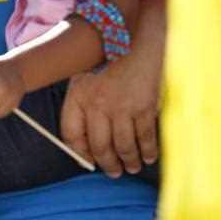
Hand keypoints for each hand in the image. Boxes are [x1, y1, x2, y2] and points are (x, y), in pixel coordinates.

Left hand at [61, 58, 159, 177]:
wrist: (142, 47)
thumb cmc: (112, 67)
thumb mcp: (85, 83)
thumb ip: (81, 111)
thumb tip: (87, 149)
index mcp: (79, 97)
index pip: (71, 134)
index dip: (80, 153)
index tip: (89, 161)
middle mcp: (97, 104)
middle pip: (100, 146)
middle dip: (108, 164)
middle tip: (113, 173)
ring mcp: (122, 107)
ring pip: (123, 146)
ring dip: (128, 162)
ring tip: (132, 168)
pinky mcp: (144, 108)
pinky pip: (145, 138)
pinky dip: (148, 151)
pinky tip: (148, 157)